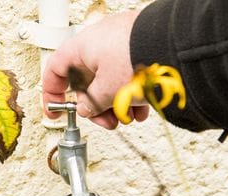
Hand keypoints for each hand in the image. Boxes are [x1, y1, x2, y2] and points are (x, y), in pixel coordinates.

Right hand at [42, 10, 148, 128]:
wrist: (175, 46)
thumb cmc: (138, 58)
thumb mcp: (107, 92)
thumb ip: (91, 103)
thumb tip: (86, 108)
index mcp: (81, 48)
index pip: (55, 71)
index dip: (52, 94)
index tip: (56, 112)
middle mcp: (98, 43)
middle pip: (86, 82)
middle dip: (96, 107)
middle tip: (105, 121)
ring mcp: (120, 45)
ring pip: (108, 81)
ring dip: (115, 104)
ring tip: (128, 116)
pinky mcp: (140, 49)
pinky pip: (128, 75)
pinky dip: (131, 94)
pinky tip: (141, 107)